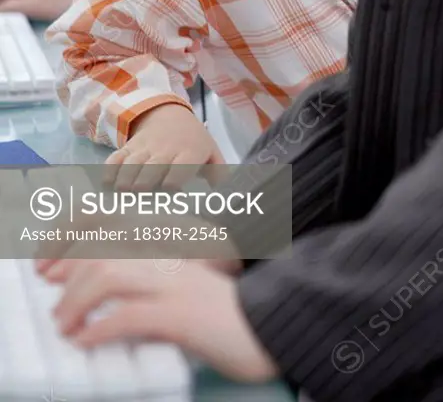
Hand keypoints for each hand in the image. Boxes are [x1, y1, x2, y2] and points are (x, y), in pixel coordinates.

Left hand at [44, 258, 277, 382]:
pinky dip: (98, 330)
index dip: (73, 238)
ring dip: (76, 302)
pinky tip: (87, 341)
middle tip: (56, 307)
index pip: (113, 220)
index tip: (50, 266)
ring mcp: (177, 280)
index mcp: (174, 238)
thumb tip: (105, 285)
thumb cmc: (227, 310)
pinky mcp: (182, 313)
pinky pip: (128, 315)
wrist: (272, 326)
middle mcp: (174, 251)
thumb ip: (155, 271)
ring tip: (65, 327)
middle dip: (67, 276)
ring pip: (108, 275)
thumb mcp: (186, 280)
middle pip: (104, 249)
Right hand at [103, 103, 225, 189]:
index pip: (179, 170)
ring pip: (132, 164)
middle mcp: (166, 149)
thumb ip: (220, 176)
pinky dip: (110, 171)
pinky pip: (115, 158)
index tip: (168, 196)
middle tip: (140, 199)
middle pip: (152, 168)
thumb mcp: (211, 154)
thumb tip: (227, 200)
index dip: (172, 184)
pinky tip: (108, 185)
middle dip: (144, 185)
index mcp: (190, 153)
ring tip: (123, 196)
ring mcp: (145, 147)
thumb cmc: (193, 142)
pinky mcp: (129, 146)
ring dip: (126, 181)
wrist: (168, 114)